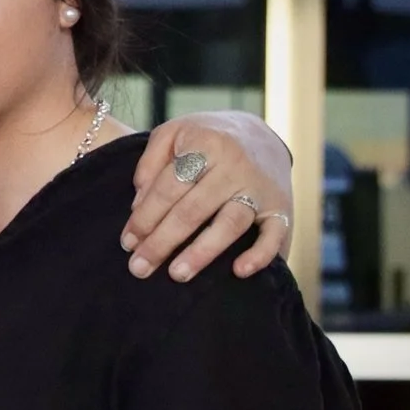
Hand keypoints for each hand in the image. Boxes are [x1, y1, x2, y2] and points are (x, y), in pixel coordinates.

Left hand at [122, 111, 294, 281]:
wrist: (260, 135)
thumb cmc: (205, 139)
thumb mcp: (172, 134)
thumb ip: (149, 164)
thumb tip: (138, 207)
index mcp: (205, 144)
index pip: (167, 188)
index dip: (144, 218)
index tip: (127, 244)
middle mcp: (235, 166)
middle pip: (193, 210)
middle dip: (162, 242)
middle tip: (139, 268)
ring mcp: (260, 187)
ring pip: (230, 224)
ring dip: (202, 252)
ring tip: (177, 275)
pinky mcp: (282, 207)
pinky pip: (275, 234)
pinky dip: (261, 255)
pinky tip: (239, 272)